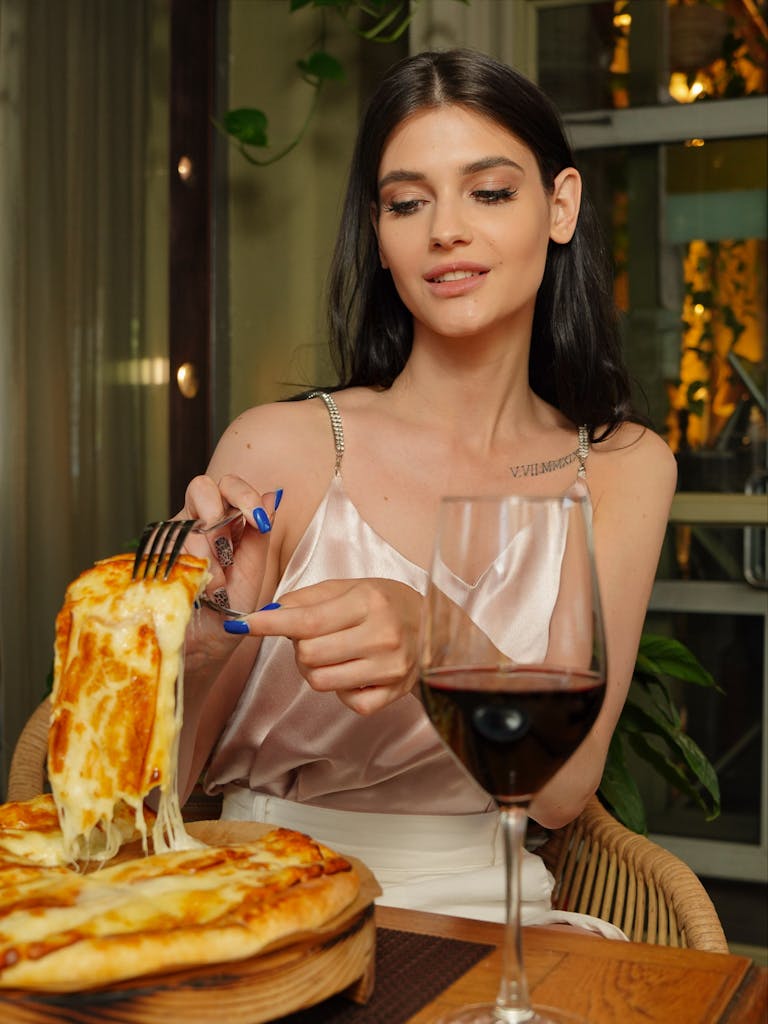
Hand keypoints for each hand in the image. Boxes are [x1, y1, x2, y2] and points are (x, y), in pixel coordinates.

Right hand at [181, 474, 281, 658]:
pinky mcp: (150, 557)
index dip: (245, 496)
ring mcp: (171, 539)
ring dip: (205, 553)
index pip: (230, 487)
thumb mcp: (251, 573)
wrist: (202, 649)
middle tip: (226, 544)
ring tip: (214, 585)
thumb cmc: (228, 611)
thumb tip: (272, 494)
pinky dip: (186, 569)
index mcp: (225, 523)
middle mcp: (196, 524)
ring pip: (184, 520)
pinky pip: (166, 548)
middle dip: (217, 510)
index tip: (260, 521)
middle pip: (201, 488)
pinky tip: (195, 590)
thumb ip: (258, 535)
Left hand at [229, 579, 422, 714]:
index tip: (242, 624)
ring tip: (334, 653)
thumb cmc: (385, 603)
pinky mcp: (394, 693)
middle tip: (316, 636)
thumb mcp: (350, 588)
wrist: (436, 628)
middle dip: (300, 646)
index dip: (269, 625)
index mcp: (368, 602)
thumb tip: (267, 613)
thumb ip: (307, 599)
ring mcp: (390, 668)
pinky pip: (346, 702)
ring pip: (321, 681)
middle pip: (308, 655)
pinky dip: (341, 689)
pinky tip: (355, 672)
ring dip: (316, 669)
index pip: (306, 620)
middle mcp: (382, 634)